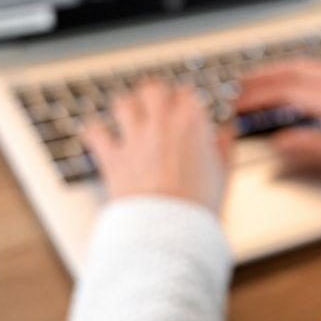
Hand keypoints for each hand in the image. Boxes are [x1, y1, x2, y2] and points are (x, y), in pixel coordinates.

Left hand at [82, 80, 233, 213]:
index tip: (185, 107)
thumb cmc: (199, 205)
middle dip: (154, 94)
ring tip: (128, 112)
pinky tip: (99, 133)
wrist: (169, 231)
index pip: (186, 93)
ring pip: (123, 102)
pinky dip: (95, 131)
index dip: (185, 99)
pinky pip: (94, 132)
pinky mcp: (112, 158)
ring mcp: (135, 139)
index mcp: (192, 123)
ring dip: (126, 106)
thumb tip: (226, 131)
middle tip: (155, 101)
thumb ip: (224, 146)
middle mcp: (162, 124)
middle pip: (153, 89)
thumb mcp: (223, 174)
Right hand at [236, 59, 320, 183]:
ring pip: (306, 66)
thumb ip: (311, 149)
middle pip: (292, 72)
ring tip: (259, 82)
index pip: (284, 90)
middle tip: (237, 89)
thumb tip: (278, 144)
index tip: (235, 105)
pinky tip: (297, 82)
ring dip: (279, 72)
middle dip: (261, 79)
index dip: (256, 96)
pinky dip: (298, 71)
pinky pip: (320, 68)